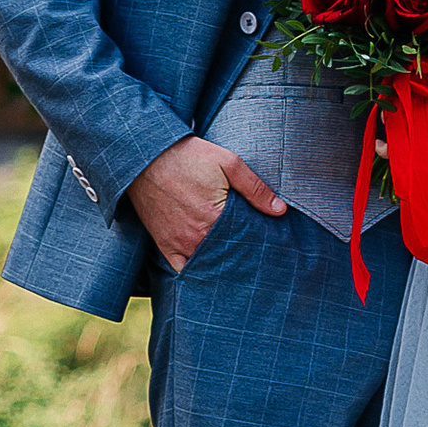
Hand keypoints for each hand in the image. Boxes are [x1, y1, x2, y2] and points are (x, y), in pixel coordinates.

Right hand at [129, 134, 284, 269]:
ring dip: (220, 263)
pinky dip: (195, 270)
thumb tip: (280, 210)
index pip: (245, 241)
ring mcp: (178, 244)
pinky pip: (182, 269)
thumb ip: (255, 188)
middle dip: (241, 254)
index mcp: (215, 218)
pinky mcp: (164, 245)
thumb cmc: (190, 156)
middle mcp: (196, 237)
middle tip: (255, 254)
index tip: (268, 242)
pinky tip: (208, 267)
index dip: (258, 241)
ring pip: (207, 264)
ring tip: (234, 259)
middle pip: (227, 255)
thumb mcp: (229, 162)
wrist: (146, 156)